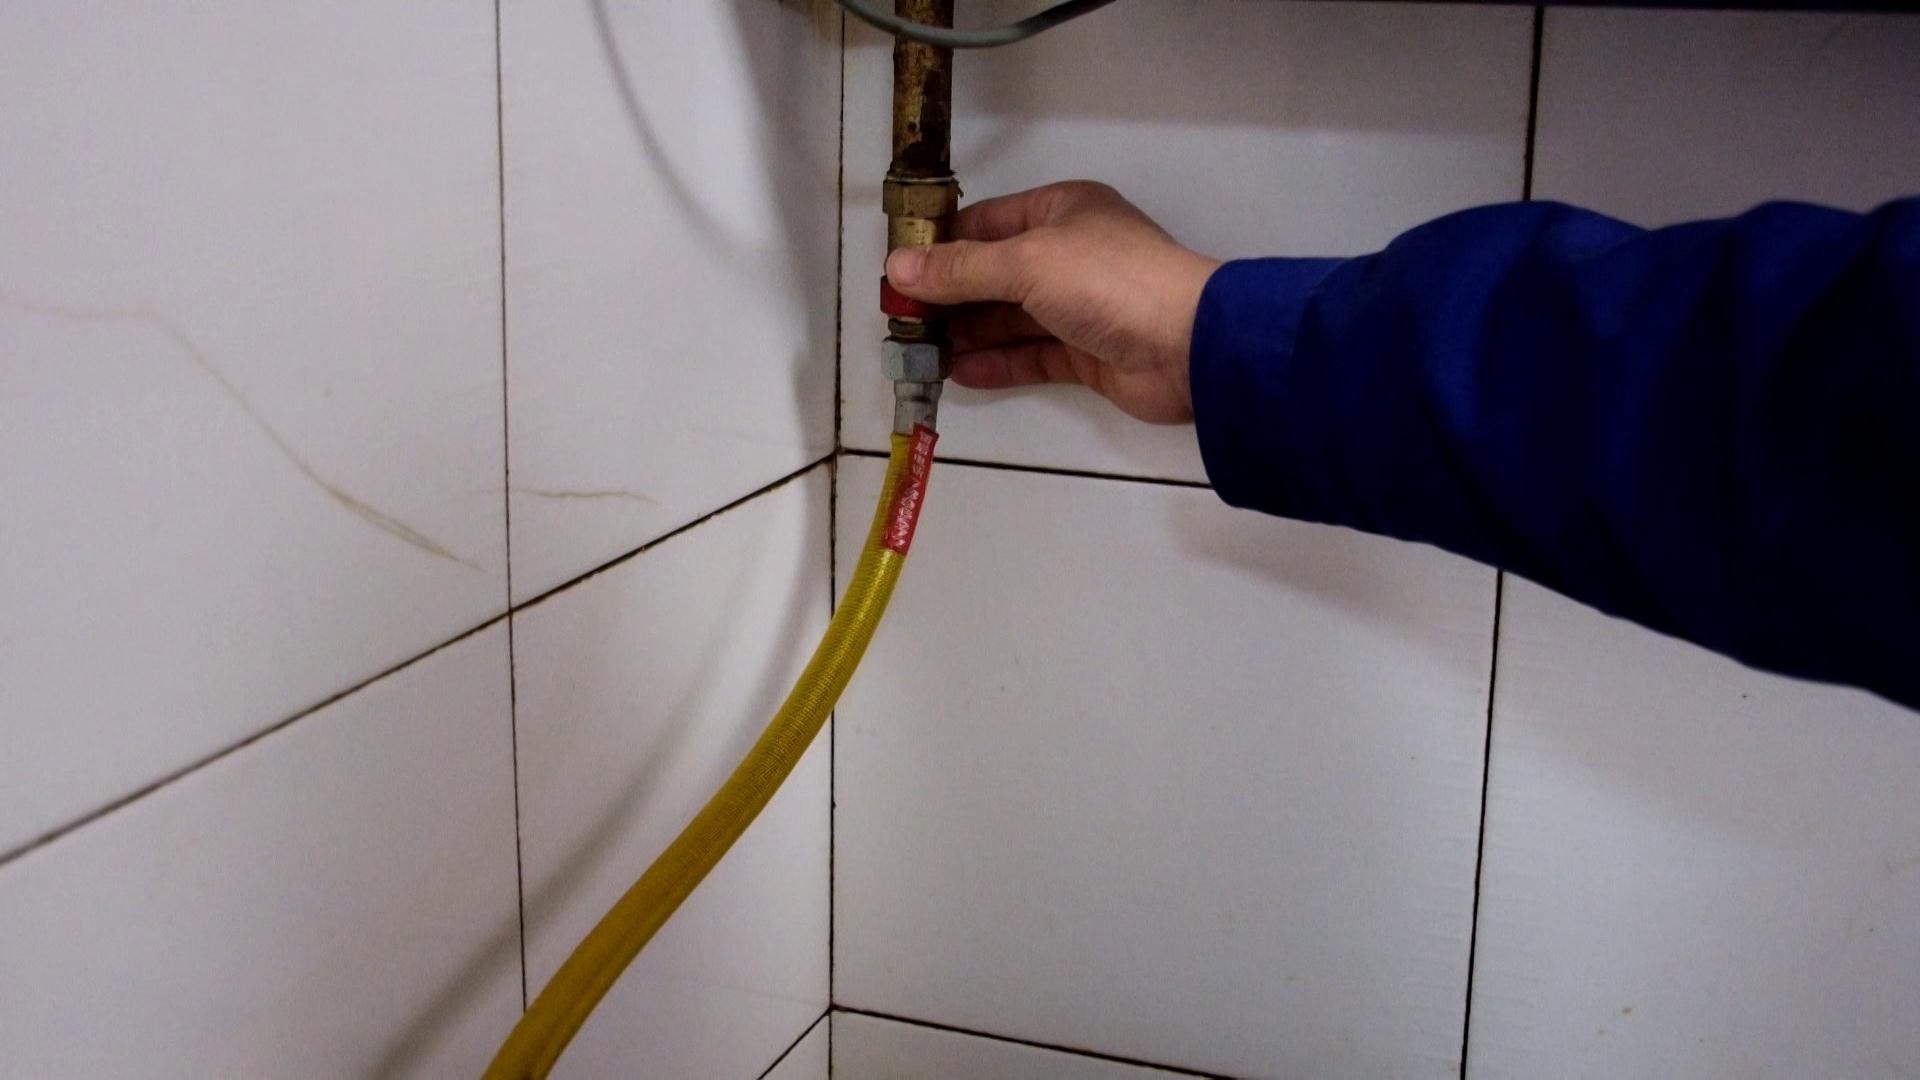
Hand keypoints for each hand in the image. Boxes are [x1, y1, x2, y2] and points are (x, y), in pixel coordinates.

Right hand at [884, 181, 1219, 423]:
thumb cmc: (1108, 282)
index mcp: (1061, 211)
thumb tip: (898, 269)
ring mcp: (1080, 306)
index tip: (896, 272)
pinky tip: (957, 374)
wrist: (1188, 346)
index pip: (986, 222)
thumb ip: (960, 270)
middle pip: (994, 272)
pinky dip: (996, 363)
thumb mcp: (1026, 263)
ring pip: (1011, 317)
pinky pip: (1031, 355)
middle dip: (948, 295)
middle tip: (900, 320)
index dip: (940, 244)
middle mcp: (1069, 253)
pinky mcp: (1087, 354)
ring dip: (967, 333)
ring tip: (918, 351)